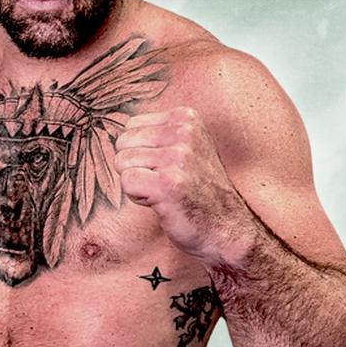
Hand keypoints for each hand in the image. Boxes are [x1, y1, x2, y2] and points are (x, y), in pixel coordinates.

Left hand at [115, 108, 249, 263]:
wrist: (226, 229)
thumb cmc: (198, 191)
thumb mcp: (186, 147)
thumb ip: (157, 134)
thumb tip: (119, 134)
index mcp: (186, 117)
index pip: (131, 126)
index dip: (142, 152)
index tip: (169, 167)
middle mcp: (184, 132)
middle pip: (123, 142)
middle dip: (136, 166)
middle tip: (166, 182)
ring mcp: (178, 157)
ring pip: (122, 162)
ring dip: (138, 184)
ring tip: (166, 192)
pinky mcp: (168, 183)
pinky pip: (127, 182)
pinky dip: (138, 198)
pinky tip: (163, 202)